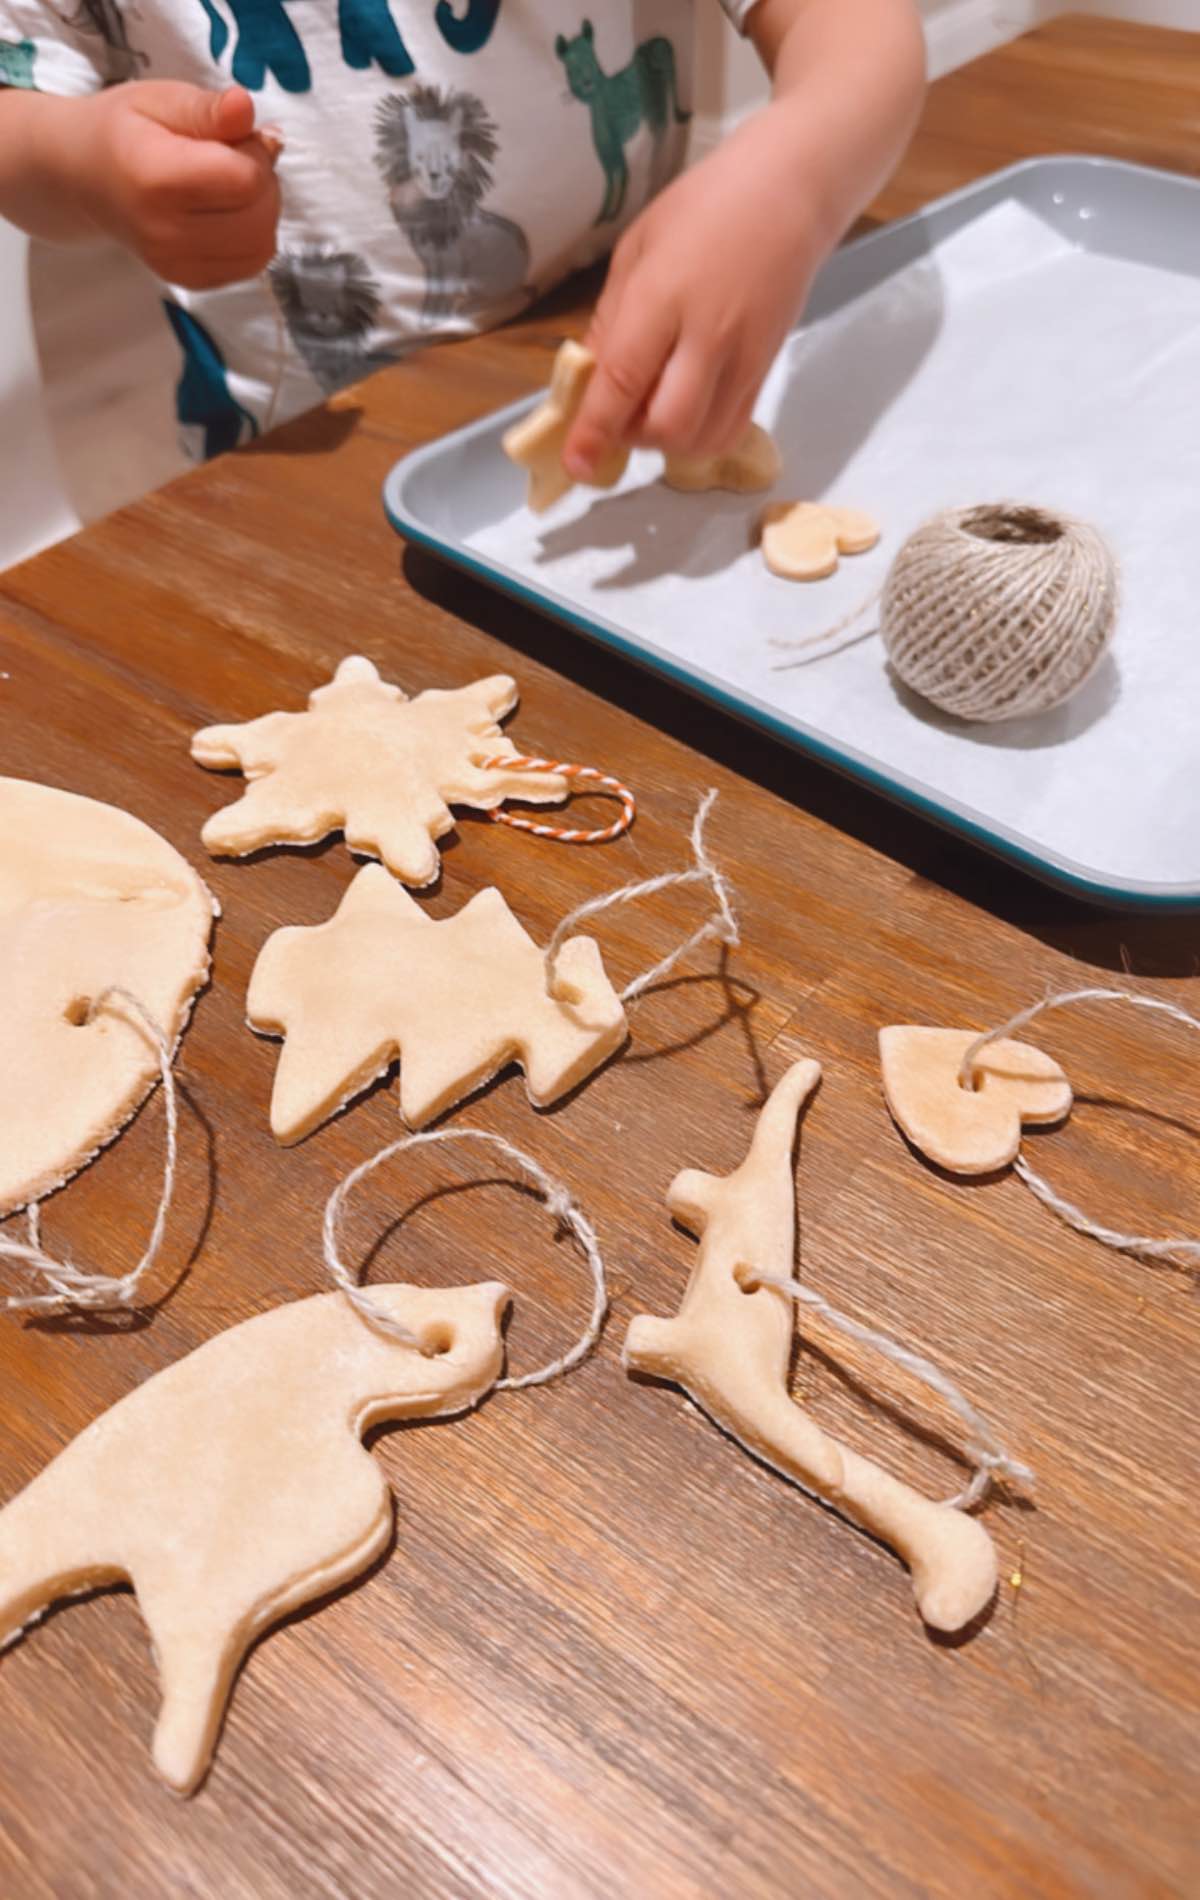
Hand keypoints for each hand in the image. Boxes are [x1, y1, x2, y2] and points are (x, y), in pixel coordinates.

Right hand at [67, 82, 280, 289]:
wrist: (85, 178)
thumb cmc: (124, 132)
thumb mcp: (160, 100)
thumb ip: (206, 108)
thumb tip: (244, 106)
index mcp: (156, 179)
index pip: (246, 179)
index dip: (254, 152)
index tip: (233, 137)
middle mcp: (164, 232)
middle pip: (260, 218)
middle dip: (262, 183)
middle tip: (231, 161)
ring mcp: (176, 264)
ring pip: (262, 246)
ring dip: (262, 213)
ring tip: (229, 187)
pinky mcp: (189, 282)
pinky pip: (251, 265)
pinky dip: (252, 238)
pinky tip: (227, 215)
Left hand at [564, 107, 826, 479]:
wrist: (791, 192)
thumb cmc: (706, 206)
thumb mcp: (638, 248)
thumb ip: (611, 318)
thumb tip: (589, 376)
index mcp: (664, 297)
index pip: (623, 382)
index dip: (594, 430)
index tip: (575, 463)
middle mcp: (708, 336)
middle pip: (668, 426)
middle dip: (634, 438)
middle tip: (620, 415)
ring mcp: (744, 358)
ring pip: (701, 438)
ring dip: (667, 442)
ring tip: (653, 409)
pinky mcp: (766, 370)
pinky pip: (730, 429)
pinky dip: (700, 437)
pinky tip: (686, 410)